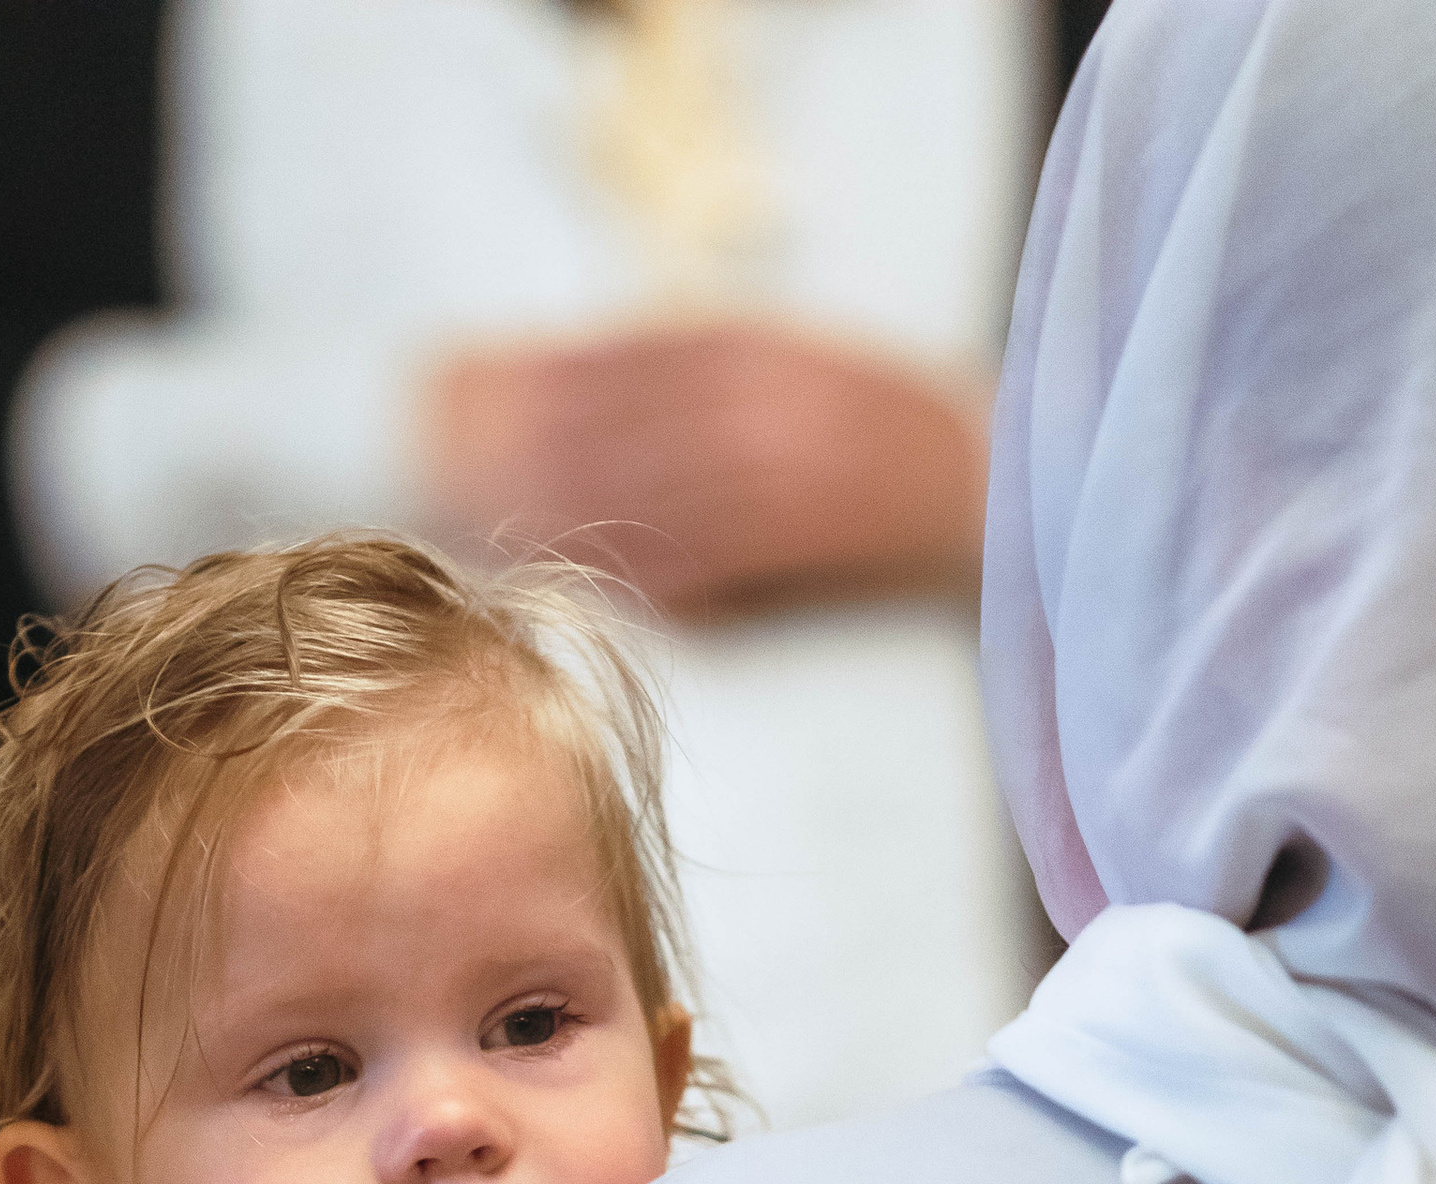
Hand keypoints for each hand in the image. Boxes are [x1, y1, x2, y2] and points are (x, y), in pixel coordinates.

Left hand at [422, 317, 987, 619]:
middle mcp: (755, 389)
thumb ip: (689, 378)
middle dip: (524, 449)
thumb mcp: (779, 373)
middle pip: (609, 418)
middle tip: (448, 477)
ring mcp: (784, 458)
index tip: (457, 397)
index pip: (609, 356)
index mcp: (744, 343)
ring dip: (566, 516)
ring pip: (645, 488)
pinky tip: (593, 587)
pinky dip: (645, 571)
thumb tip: (564, 402)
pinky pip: (706, 554)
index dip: (527, 379)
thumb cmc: (867, 446)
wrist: (986, 485)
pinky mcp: (808, 527)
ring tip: (498, 538)